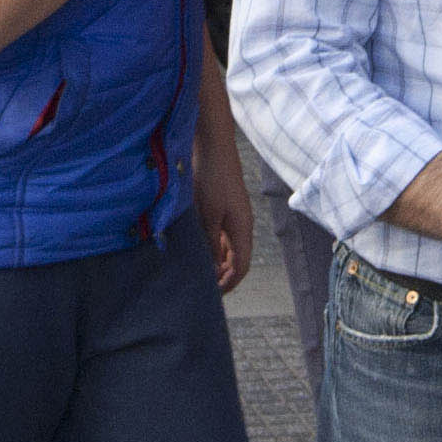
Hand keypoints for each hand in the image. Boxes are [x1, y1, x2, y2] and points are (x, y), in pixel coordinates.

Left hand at [196, 146, 253, 292]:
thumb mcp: (208, 215)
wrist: (213, 147)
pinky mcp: (224, 207)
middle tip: (203, 286)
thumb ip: (212, 243)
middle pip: (237, 259)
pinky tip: (199, 249)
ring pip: (229, 248)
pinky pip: (222, 235)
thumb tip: (214, 269)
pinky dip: (214, 247)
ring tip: (199, 271)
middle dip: (223, 276)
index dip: (229, 283)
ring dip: (218, 262)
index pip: (241, 266)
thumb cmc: (211, 179)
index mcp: (242, 228)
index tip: (212, 295)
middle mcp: (241, 224)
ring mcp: (234, 215)